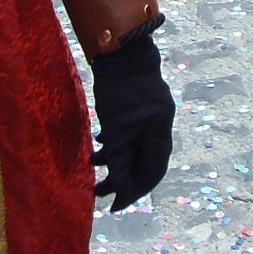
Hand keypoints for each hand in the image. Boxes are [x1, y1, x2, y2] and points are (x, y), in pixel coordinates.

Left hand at [90, 30, 173, 210]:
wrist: (120, 48)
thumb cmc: (119, 88)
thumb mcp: (117, 128)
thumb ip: (120, 159)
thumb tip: (119, 188)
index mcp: (160, 131)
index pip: (152, 171)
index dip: (134, 191)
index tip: (115, 206)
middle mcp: (159, 123)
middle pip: (142, 160)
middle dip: (121, 177)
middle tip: (99, 192)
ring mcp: (150, 112)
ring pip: (133, 145)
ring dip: (113, 159)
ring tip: (92, 165)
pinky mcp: (138, 102)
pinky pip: (128, 131)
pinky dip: (114, 141)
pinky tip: (99, 140)